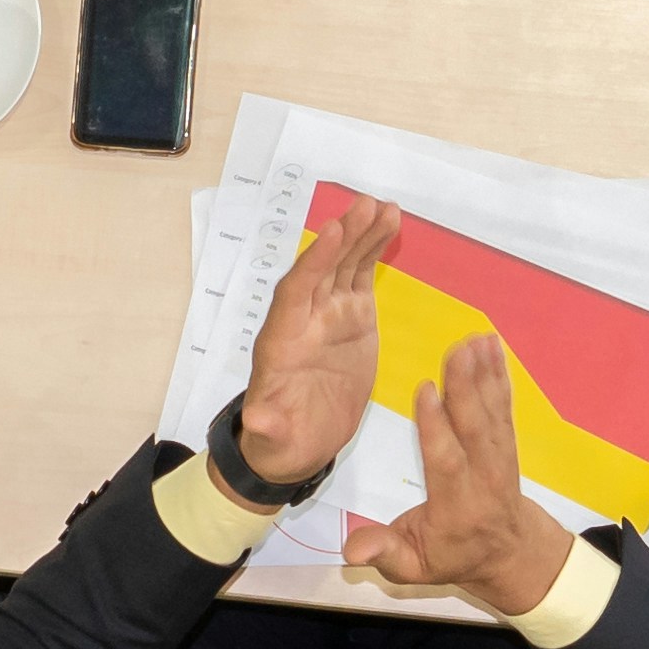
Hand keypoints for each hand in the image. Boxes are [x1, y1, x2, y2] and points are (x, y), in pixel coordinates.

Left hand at [228, 195, 393, 503]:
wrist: (299, 443)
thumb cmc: (281, 439)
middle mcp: (304, 318)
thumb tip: (258, 419)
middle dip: (343, 237)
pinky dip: (374, 249)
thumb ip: (268, 424)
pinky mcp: (353, 318)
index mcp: (282, 340)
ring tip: (384, 206)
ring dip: (362, 233)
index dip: (313, 262)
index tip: (333, 231)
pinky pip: (362, 275)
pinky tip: (390, 224)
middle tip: (366, 205)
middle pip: (322, 269)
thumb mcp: (273, 437)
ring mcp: (330, 314)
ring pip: (344, 265)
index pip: (296, 292)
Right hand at [341, 332, 569, 627]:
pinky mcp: (507, 442)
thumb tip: (351, 552)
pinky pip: (504, 406)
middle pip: (476, 429)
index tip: (427, 390)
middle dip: (466, 389)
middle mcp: (484, 478)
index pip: (446, 463)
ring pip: (492, 413)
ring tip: (475, 340)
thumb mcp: (412, 567)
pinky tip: (493, 346)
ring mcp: (501, 457)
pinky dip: (500, 375)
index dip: (437, 428)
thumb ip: (384, 553)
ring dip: (485, 374)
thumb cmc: (450, 554)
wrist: (508, 552)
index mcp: (457, 506)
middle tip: (458, 350)